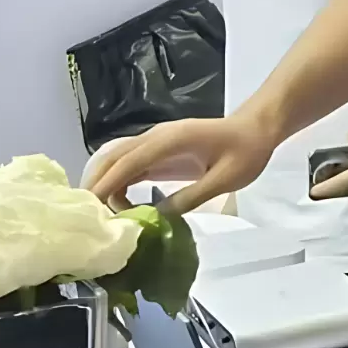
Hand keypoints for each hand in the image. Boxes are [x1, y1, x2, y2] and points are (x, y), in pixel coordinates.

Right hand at [85, 114, 277, 213]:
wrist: (256, 130)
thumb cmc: (246, 152)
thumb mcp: (224, 179)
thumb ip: (191, 197)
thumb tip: (156, 217)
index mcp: (172, 140)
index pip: (129, 161)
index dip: (107, 183)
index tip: (91, 207)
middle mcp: (157, 137)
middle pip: (114, 157)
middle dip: (97, 183)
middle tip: (91, 217)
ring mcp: (157, 143)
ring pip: (118, 160)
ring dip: (106, 184)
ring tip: (103, 216)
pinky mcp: (160, 152)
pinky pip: (131, 165)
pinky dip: (119, 183)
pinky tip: (120, 206)